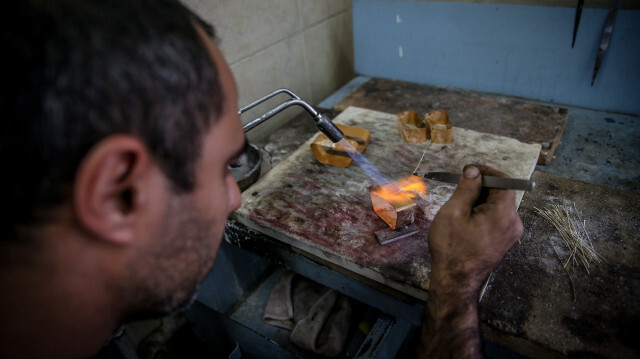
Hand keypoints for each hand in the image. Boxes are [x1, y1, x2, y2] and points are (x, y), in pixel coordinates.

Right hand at [417, 164, 522, 358]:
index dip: (487, 172)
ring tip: (460, 207)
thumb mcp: (454, 212)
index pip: (504, 181)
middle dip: (482, 187)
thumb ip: (467, 188)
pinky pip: (497, 218)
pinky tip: (466, 219)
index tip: (469, 170)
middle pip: (502, 193)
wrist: (456, 281)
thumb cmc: (452, 247)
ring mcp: (511, 234)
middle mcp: (513, 223)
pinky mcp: (504, 241)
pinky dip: (484, 213)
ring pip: (499, 206)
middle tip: (460, 189)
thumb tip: (474, 172)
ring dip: (481, 200)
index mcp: (504, 213)